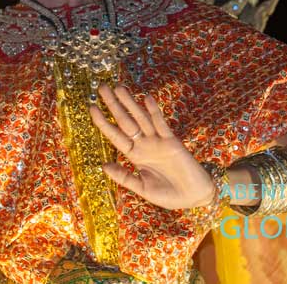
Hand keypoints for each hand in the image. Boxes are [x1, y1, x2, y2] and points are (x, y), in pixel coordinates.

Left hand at [90, 85, 214, 209]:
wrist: (195, 198)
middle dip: (113, 104)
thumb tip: (103, 166)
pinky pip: (161, 123)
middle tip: (102, 87)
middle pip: (125, 121)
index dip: (103, 122)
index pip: (115, 135)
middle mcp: (144, 145)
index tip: (92, 107)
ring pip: (141, 118)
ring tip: (119, 87)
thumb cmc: (169, 196)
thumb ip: (124, 177)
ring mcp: (157, 141)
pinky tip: (146, 98)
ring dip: (130, 103)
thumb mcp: (143, 188)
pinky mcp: (172, 141)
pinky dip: (154, 111)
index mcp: (135, 156)